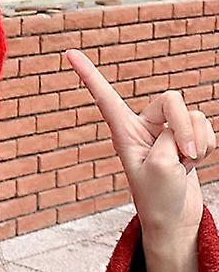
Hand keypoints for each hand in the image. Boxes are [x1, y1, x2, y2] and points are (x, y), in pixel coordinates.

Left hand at [66, 49, 215, 238]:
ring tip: (185, 164)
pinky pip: (206, 126)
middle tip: (187, 154)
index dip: (88, 74)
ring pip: (194, 115)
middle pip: (171, 98)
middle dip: (186, 124)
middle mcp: (142, 126)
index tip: (68, 53)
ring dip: (198, 141)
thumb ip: (171, 138)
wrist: (173, 218)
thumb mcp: (161, 168)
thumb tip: (183, 125)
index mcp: (123, 131)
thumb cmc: (157, 197)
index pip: (104, 96)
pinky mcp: (185, 137)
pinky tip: (193, 163)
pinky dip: (208, 145)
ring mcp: (165, 131)